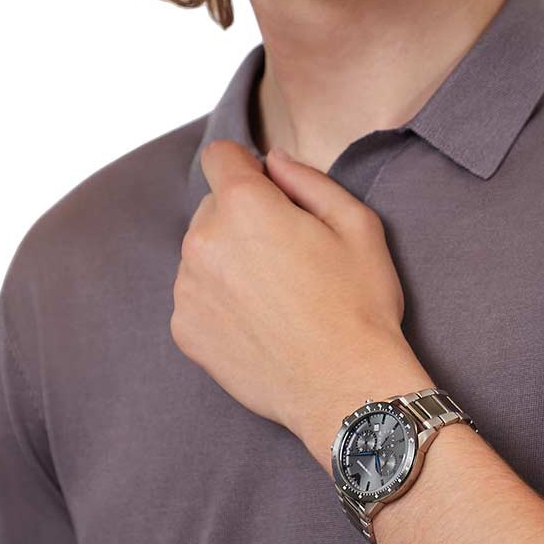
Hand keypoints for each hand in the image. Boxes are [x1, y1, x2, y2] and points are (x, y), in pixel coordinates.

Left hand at [171, 140, 416, 444]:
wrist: (345, 386)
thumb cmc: (359, 305)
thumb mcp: (357, 225)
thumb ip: (309, 179)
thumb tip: (274, 161)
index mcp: (245, 206)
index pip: (221, 156)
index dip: (248, 167)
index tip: (270, 191)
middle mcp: (204, 241)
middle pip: (213, 207)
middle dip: (243, 218)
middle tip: (288, 255)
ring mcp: (188, 288)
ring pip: (203, 253)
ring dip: (229, 260)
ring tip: (277, 295)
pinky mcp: (185, 329)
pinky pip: (197, 296)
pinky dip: (220, 301)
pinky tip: (260, 323)